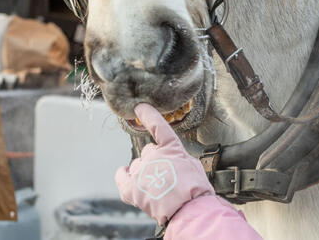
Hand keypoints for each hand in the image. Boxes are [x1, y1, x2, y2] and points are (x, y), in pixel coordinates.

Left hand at [114, 103, 214, 225]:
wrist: (190, 211)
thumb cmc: (196, 191)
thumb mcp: (194, 165)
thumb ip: (179, 157)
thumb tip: (172, 160)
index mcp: (171, 148)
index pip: (158, 126)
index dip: (148, 115)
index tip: (140, 107)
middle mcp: (153, 155)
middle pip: (148, 152)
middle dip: (155, 161)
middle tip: (167, 177)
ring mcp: (141, 171)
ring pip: (137, 165)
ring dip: (144, 173)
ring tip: (157, 188)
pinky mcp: (131, 188)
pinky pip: (121, 177)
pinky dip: (123, 175)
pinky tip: (125, 174)